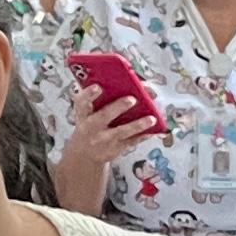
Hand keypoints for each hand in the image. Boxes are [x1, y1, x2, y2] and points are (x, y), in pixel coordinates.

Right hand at [49, 82, 157, 216]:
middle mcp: (91, 127)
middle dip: (118, 107)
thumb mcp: (86, 113)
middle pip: (104, 116)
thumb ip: (99, 99)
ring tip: (151, 118)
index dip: (89, 94)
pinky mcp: (116, 149)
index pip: (81, 102)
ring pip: (122, 132)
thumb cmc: (90, 125)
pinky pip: (132, 141)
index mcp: (83, 114)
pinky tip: (154, 129)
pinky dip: (144, 135)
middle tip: (132, 99)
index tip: (97, 86)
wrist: (85, 153)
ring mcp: (104, 140)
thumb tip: (124, 82)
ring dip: (138, 125)